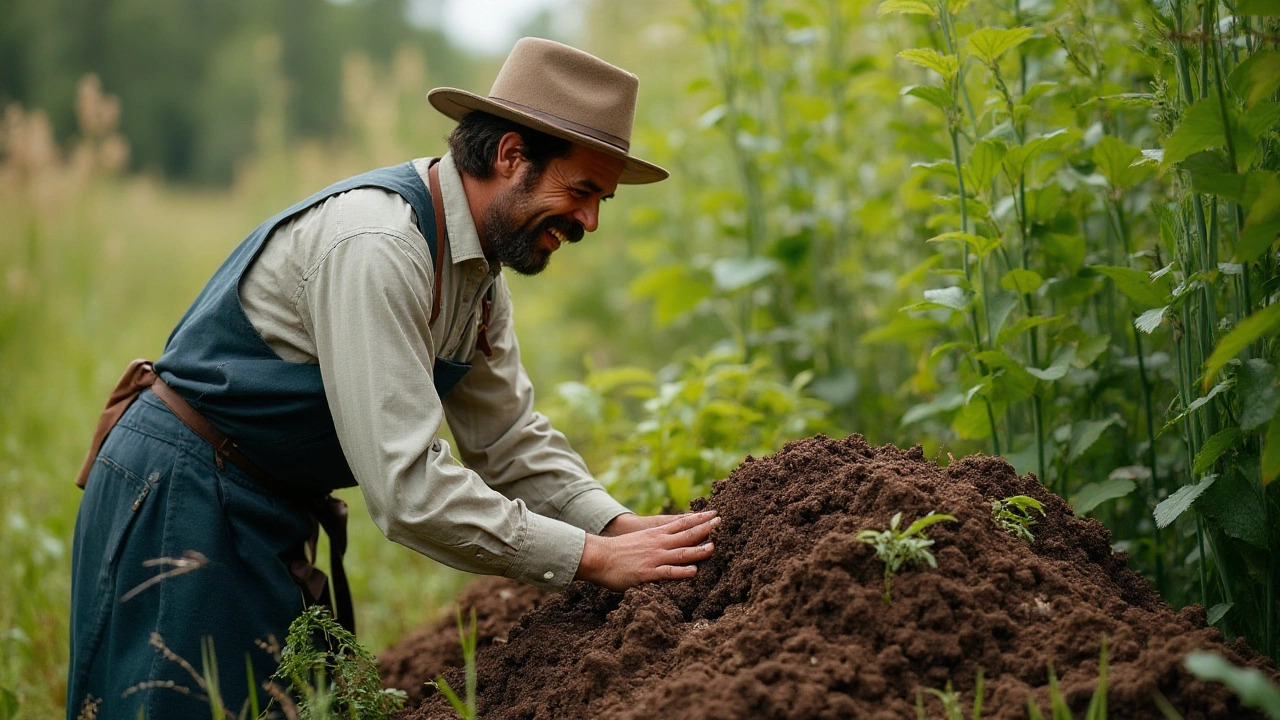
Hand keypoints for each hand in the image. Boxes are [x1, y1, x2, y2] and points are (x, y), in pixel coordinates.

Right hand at [575, 511, 719, 591]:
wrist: (599, 557)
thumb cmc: (619, 550)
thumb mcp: (641, 539)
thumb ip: (657, 539)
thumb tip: (672, 539)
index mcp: (657, 534)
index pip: (683, 523)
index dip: (700, 518)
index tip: (715, 513)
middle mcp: (659, 543)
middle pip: (687, 534)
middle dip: (706, 528)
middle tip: (722, 522)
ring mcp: (654, 558)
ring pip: (682, 553)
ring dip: (699, 550)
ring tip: (714, 547)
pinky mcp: (648, 573)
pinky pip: (668, 573)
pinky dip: (682, 572)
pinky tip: (695, 572)